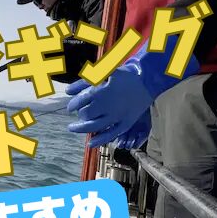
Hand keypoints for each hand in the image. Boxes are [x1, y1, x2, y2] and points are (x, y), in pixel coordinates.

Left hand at [65, 35, 198, 148]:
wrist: (148, 80)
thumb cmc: (124, 75)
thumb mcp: (103, 74)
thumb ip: (84, 82)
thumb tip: (67, 91)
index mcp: (102, 92)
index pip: (81, 102)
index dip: (73, 105)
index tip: (71, 107)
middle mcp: (108, 106)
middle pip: (86, 114)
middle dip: (80, 114)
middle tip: (78, 113)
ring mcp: (117, 116)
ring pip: (95, 126)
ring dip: (82, 128)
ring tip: (73, 128)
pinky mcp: (126, 123)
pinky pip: (111, 134)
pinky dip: (99, 140)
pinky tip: (90, 144)